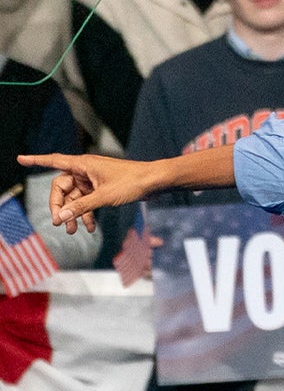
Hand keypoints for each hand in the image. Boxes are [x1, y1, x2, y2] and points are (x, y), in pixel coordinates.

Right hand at [17, 154, 155, 234]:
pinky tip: (89, 227)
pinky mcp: (102, 188)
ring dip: (73, 213)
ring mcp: (94, 179)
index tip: (20, 158)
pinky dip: (86, 212)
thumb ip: (82, 207)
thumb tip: (61, 216)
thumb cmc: (132, 182)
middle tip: (60, 223)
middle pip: (62, 187)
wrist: (155, 182)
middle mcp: (86, 170)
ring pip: (75, 197)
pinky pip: (87, 201)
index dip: (36, 160)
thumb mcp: (104, 197)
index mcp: (84, 164)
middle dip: (60, 206)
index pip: (54, 161)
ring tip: (72, 231)